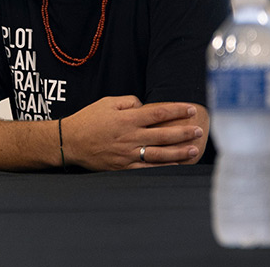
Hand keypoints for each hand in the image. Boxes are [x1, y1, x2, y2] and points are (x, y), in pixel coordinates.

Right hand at [62, 96, 203, 169]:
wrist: (70, 142)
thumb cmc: (87, 120)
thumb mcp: (105, 102)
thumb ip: (127, 102)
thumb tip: (143, 106)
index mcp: (126, 119)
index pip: (157, 113)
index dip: (175, 110)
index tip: (189, 108)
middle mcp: (130, 136)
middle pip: (164, 134)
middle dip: (184, 132)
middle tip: (199, 130)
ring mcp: (128, 153)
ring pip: (160, 153)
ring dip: (179, 151)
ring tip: (193, 149)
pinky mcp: (124, 166)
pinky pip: (148, 167)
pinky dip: (163, 167)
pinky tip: (175, 164)